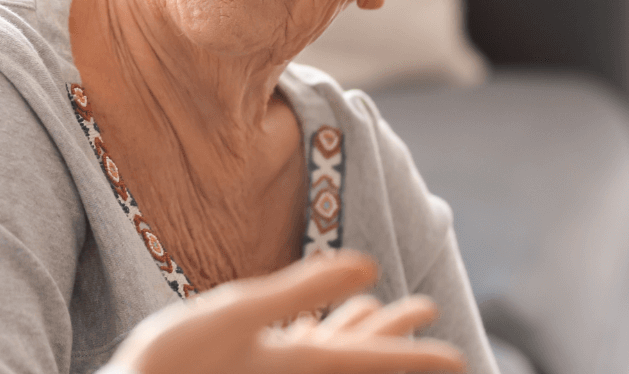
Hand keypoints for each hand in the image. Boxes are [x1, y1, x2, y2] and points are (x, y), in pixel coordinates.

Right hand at [110, 251, 464, 373]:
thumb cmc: (172, 364)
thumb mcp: (235, 315)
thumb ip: (300, 289)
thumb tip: (369, 264)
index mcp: (298, 366)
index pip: (370, 360)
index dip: (415, 355)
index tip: (457, 359)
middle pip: (356, 359)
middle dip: (393, 337)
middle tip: (430, 318)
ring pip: (331, 357)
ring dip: (360, 334)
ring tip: (386, 310)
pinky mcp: (247, 371)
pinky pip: (301, 357)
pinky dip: (322, 338)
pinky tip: (320, 324)